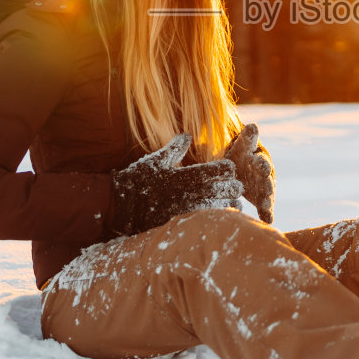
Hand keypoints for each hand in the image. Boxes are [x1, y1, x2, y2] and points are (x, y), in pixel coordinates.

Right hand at [106, 133, 242, 236]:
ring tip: (232, 202)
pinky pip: (209, 221)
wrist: (122, 206)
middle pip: (228, 189)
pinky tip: (219, 215)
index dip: (227, 168)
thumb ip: (175, 148)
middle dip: (234, 186)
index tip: (227, 168)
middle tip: (235, 186)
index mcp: (189, 175)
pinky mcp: (185, 223)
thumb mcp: (157, 160)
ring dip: (229, 203)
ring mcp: (190, 209)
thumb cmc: (140, 179)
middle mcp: (193, 192)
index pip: (221, 169)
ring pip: (223, 207)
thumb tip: (187, 135)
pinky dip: (217, 217)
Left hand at [224, 123, 274, 223]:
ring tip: (266, 207)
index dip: (261, 163)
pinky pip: (266, 207)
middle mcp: (265, 173)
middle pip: (267, 178)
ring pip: (268, 193)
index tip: (261, 164)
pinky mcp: (262, 199)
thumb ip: (247, 137)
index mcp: (259, 158)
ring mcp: (264, 187)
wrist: (241, 166)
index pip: (261, 160)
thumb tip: (253, 125)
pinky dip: (268, 214)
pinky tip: (268, 220)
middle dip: (267, 183)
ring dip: (268, 200)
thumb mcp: (242, 144)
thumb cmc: (240, 153)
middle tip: (266, 187)